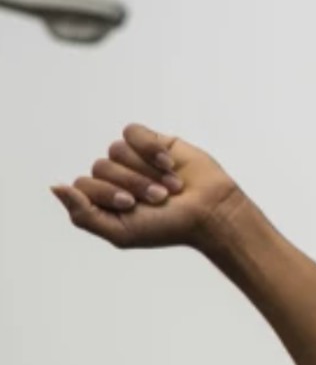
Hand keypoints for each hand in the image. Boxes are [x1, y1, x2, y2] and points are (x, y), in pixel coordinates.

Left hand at [51, 124, 250, 252]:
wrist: (211, 212)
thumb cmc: (169, 227)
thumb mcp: (121, 232)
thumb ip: (83, 215)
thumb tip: (55, 186)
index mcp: (102, 200)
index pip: (83, 184)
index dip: (107, 193)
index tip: (133, 205)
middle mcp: (114, 177)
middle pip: (101, 166)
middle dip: (133, 183)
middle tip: (160, 198)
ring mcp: (132, 159)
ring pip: (116, 150)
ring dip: (146, 170)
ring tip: (170, 185)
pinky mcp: (152, 142)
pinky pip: (133, 133)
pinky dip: (149, 148)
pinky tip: (168, 163)